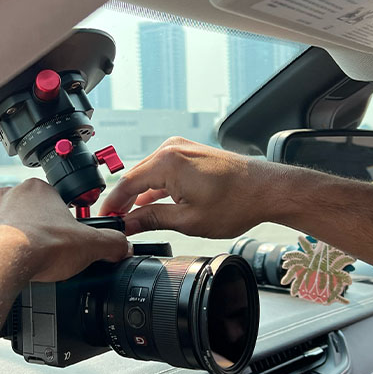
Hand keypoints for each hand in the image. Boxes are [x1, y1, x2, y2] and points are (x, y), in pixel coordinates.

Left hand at [0, 178, 130, 281]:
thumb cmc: (37, 247)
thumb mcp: (88, 246)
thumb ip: (110, 243)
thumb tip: (122, 245)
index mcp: (39, 190)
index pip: (56, 203)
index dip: (62, 224)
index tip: (63, 242)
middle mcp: (10, 194)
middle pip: (29, 213)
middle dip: (37, 232)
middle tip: (44, 255)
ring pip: (4, 225)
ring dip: (12, 240)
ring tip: (22, 263)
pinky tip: (0, 265)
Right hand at [100, 138, 287, 237]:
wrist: (267, 190)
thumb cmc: (237, 202)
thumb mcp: (187, 219)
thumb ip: (151, 219)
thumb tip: (127, 225)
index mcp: (167, 162)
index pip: (126, 184)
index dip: (112, 205)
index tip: (105, 221)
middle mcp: (172, 149)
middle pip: (135, 177)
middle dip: (123, 201)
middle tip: (114, 225)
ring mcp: (181, 148)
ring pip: (148, 174)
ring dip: (138, 195)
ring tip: (129, 218)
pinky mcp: (190, 153)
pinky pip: (162, 170)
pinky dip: (154, 188)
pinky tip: (149, 205)